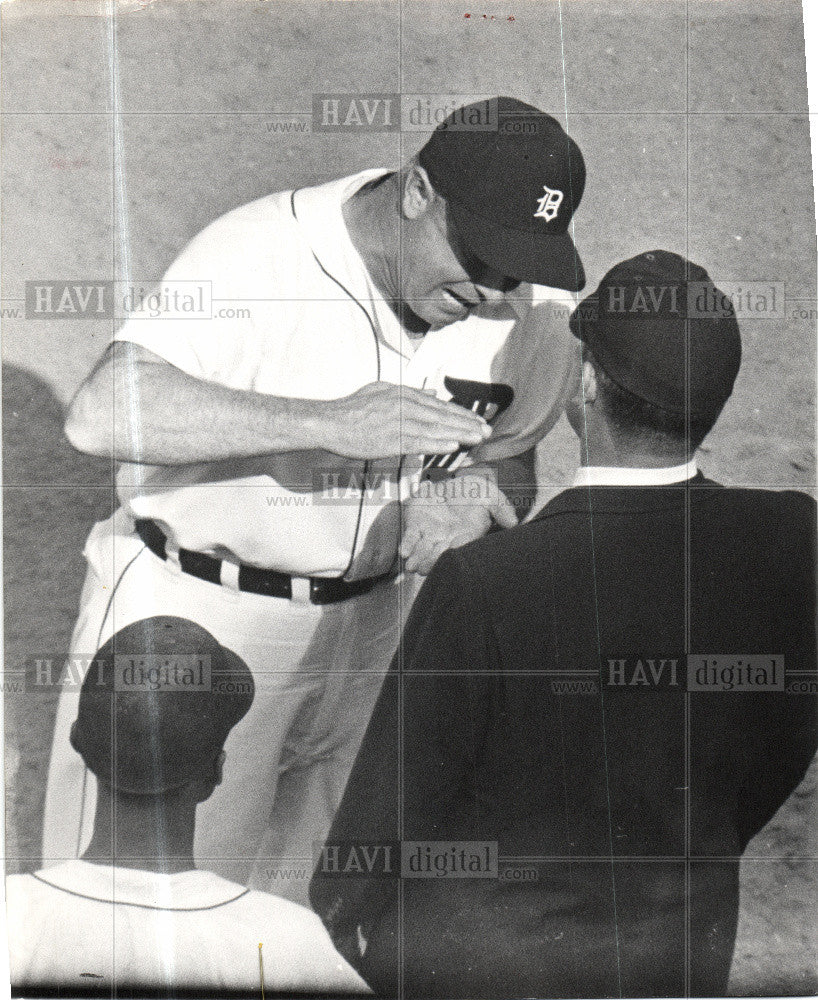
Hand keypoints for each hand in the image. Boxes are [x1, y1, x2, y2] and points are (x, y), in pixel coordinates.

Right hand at [323, 382, 490, 459]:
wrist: (330, 422)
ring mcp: (398, 423)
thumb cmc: (353, 408)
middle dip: (467, 424)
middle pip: (442, 416)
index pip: (440, 405)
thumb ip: (408, 391)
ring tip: (478, 439)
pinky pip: (418, 442)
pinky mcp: (389, 440)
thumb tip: (431, 392)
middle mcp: (404, 406)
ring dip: (459, 434)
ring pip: (435, 429)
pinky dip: (436, 444)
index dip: (462, 414)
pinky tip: (452, 447)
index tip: (478, 421)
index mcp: (404, 394)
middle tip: (487, 432)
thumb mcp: (382, 390)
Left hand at [400, 468, 516, 574]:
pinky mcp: (417, 525)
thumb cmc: (476, 493)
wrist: (455, 482)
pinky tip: (404, 552)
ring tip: (413, 565)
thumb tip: (514, 523)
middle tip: (424, 568)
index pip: (461, 548)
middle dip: (431, 561)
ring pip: (423, 550)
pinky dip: (407, 545)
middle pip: (439, 554)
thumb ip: (501, 509)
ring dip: (418, 559)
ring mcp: (431, 534)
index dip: (454, 552)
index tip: (449, 554)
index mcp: (467, 536)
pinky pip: (410, 537)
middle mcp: (448, 539)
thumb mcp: (491, 496)